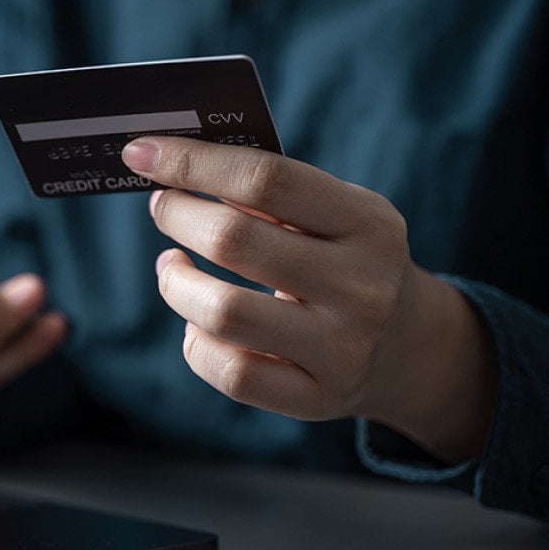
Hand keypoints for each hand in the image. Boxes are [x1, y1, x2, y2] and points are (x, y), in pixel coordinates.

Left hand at [121, 138, 494, 462]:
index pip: (267, 179)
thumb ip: (269, 191)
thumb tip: (170, 162)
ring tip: (171, 266)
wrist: (408, 347)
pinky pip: (230, 372)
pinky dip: (195, 343)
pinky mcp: (317, 398)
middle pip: (235, 241)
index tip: (140, 151)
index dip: (193, 162)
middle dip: (177, 215)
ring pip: (223, 312)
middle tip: (161, 206)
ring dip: (175, 283)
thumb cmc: (344, 259)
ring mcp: (342, 348)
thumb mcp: (335, 214)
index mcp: (369, 224)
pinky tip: (196, 322)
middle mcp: (362, 286)